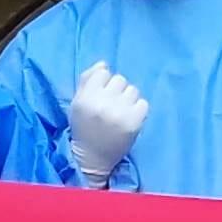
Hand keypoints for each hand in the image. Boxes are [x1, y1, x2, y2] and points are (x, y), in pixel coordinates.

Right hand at [64, 61, 148, 186]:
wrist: (93, 157)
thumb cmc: (84, 127)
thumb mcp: (78, 102)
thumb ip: (87, 79)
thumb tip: (103, 64)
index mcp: (85, 98)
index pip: (103, 73)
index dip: (104, 83)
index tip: (100, 95)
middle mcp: (102, 104)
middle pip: (120, 79)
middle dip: (116, 90)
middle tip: (111, 106)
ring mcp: (120, 113)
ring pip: (133, 90)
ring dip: (128, 99)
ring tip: (120, 112)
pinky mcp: (134, 122)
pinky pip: (143, 103)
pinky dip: (138, 110)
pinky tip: (129, 118)